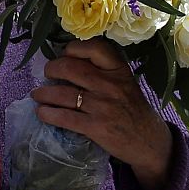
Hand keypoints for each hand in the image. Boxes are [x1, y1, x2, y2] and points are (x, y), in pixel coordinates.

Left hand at [33, 38, 172, 189]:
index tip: (65, 55)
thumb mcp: (125, 83)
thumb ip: (103, 72)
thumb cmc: (132, 109)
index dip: (73, 49)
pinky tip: (42, 113)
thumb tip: (65, 63)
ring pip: (61, 93)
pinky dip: (47, 113)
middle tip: (47, 75)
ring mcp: (103, 106)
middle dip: (51, 69)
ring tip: (38, 95)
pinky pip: (63, 117)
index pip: (94, 48)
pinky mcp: (96, 127)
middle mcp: (111, 85)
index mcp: (119, 71)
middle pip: (69, 68)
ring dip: (42, 94)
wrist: (150, 142)